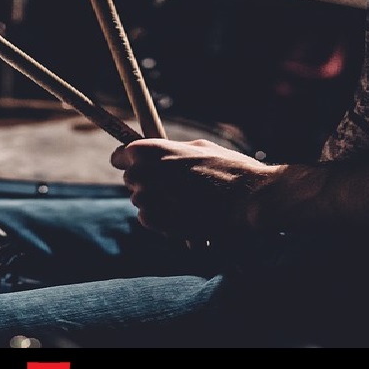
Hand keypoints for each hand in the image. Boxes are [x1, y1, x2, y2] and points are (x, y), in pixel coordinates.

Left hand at [110, 138, 279, 238]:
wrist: (249, 199)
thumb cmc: (228, 169)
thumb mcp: (198, 147)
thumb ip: (170, 150)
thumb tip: (156, 152)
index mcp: (150, 150)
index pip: (120, 156)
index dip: (129, 161)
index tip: (138, 166)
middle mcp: (142, 173)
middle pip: (130, 179)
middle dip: (146, 182)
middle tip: (172, 186)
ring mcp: (146, 198)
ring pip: (139, 200)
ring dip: (156, 201)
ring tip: (185, 200)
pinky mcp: (154, 221)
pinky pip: (146, 218)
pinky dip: (161, 218)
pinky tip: (184, 214)